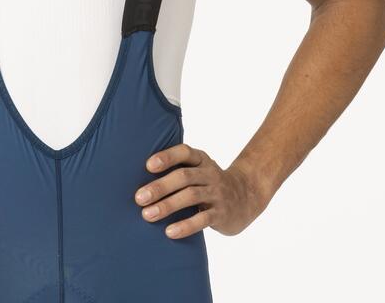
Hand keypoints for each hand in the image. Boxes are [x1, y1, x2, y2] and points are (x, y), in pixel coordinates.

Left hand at [133, 143, 267, 237]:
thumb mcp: (198, 169)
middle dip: (160, 186)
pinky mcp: (221, 214)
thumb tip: (138, 176)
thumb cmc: (209, 182)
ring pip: (191, 197)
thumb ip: (178, 168)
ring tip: (147, 215)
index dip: (167, 157)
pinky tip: (169, 232)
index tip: (148, 166)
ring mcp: (217, 193)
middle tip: (138, 198)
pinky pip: (203, 219)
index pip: (184, 152)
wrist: (247, 196)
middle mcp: (210, 174)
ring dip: (167, 205)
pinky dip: (185, 225)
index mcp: (201, 159)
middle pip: (183, 177)